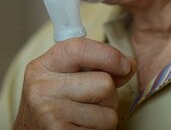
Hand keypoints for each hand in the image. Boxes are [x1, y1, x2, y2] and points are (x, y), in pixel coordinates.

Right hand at [13, 38, 135, 129]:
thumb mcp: (62, 79)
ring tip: (84, 120)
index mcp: (42, 67)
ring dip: (104, 120)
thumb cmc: (50, 108)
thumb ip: (94, 68)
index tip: (125, 65)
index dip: (109, 55)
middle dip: (109, 96)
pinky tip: (80, 129)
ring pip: (109, 114)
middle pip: (104, 84)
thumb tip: (129, 64)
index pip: (79, 49)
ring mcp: (51, 115)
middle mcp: (42, 89)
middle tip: (92, 104)